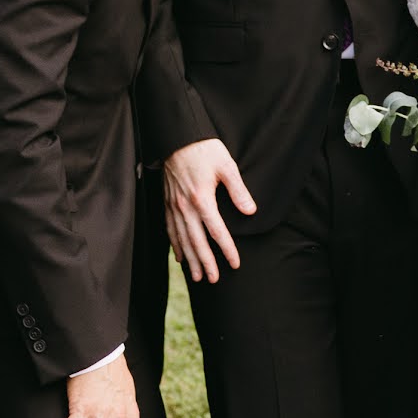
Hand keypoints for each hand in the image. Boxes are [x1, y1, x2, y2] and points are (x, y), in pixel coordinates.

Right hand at [164, 138, 255, 279]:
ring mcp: (173, 206)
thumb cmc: (204, 149)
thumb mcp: (227, 166)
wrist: (177, 137)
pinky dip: (175, 245)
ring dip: (190, 259)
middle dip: (206, 263)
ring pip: (181, 239)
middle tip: (214, 280)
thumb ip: (238, 191)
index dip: (227, 249)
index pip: (216, 231)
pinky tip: (179, 258)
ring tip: (197, 276)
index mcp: (202, 199)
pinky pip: (169, 229)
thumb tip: (250, 211)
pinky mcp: (166, 203)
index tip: (235, 264)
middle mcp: (185, 207)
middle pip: (196, 241)